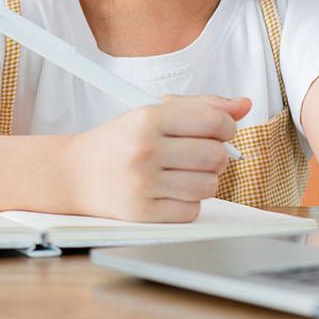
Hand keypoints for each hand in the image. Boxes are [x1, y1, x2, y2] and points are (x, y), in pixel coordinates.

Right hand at [64, 95, 251, 221]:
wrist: (74, 174)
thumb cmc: (119, 141)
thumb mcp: (153, 112)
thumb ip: (200, 106)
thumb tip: (243, 105)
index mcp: (147, 118)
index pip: (213, 121)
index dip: (227, 126)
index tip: (221, 130)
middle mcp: (144, 150)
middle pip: (215, 155)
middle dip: (216, 155)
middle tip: (199, 154)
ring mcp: (143, 184)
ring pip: (209, 186)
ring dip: (204, 181)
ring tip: (183, 173)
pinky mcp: (142, 213)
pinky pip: (192, 210)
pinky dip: (188, 203)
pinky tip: (170, 191)